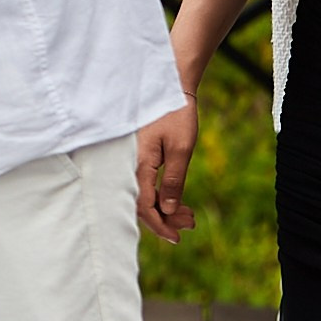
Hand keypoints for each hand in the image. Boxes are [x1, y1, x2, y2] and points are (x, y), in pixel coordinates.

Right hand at [133, 90, 199, 242]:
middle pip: (141, 202)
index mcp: (138, 162)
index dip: (159, 224)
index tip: (177, 237)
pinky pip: (145, 181)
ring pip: (143, 193)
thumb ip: (173, 180)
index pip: (143, 204)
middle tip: (190, 224)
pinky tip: (176, 200)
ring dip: (164, 207)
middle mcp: (130, 162)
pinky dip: (161, 193)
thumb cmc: (176, 114)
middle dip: (165, 218)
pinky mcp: (139, 154)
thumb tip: (168, 210)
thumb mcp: (181, 148)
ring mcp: (133, 158)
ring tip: (189, 215)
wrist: (171, 84)